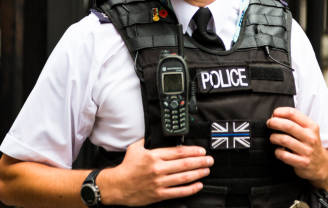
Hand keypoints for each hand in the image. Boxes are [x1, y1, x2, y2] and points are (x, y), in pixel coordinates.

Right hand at [97, 139, 213, 205]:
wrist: (117, 186)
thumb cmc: (126, 167)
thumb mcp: (135, 148)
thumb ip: (146, 140)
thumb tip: (154, 133)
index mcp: (154, 156)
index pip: (178, 152)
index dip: (192, 151)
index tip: (201, 150)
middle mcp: (158, 169)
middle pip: (184, 164)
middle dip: (200, 161)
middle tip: (209, 160)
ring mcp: (159, 182)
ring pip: (183, 177)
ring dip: (198, 173)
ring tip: (206, 170)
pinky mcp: (159, 194)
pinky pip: (178, 191)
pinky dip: (190, 189)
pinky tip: (198, 185)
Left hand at [266, 107, 327, 185]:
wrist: (322, 164)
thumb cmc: (310, 144)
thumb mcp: (309, 130)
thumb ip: (295, 122)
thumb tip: (276, 115)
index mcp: (311, 126)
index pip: (293, 113)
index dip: (280, 112)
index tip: (274, 114)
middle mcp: (310, 137)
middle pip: (288, 126)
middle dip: (274, 123)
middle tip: (269, 124)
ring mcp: (307, 150)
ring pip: (284, 140)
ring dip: (274, 137)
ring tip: (272, 138)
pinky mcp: (302, 162)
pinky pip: (284, 155)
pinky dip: (277, 152)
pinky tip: (278, 150)